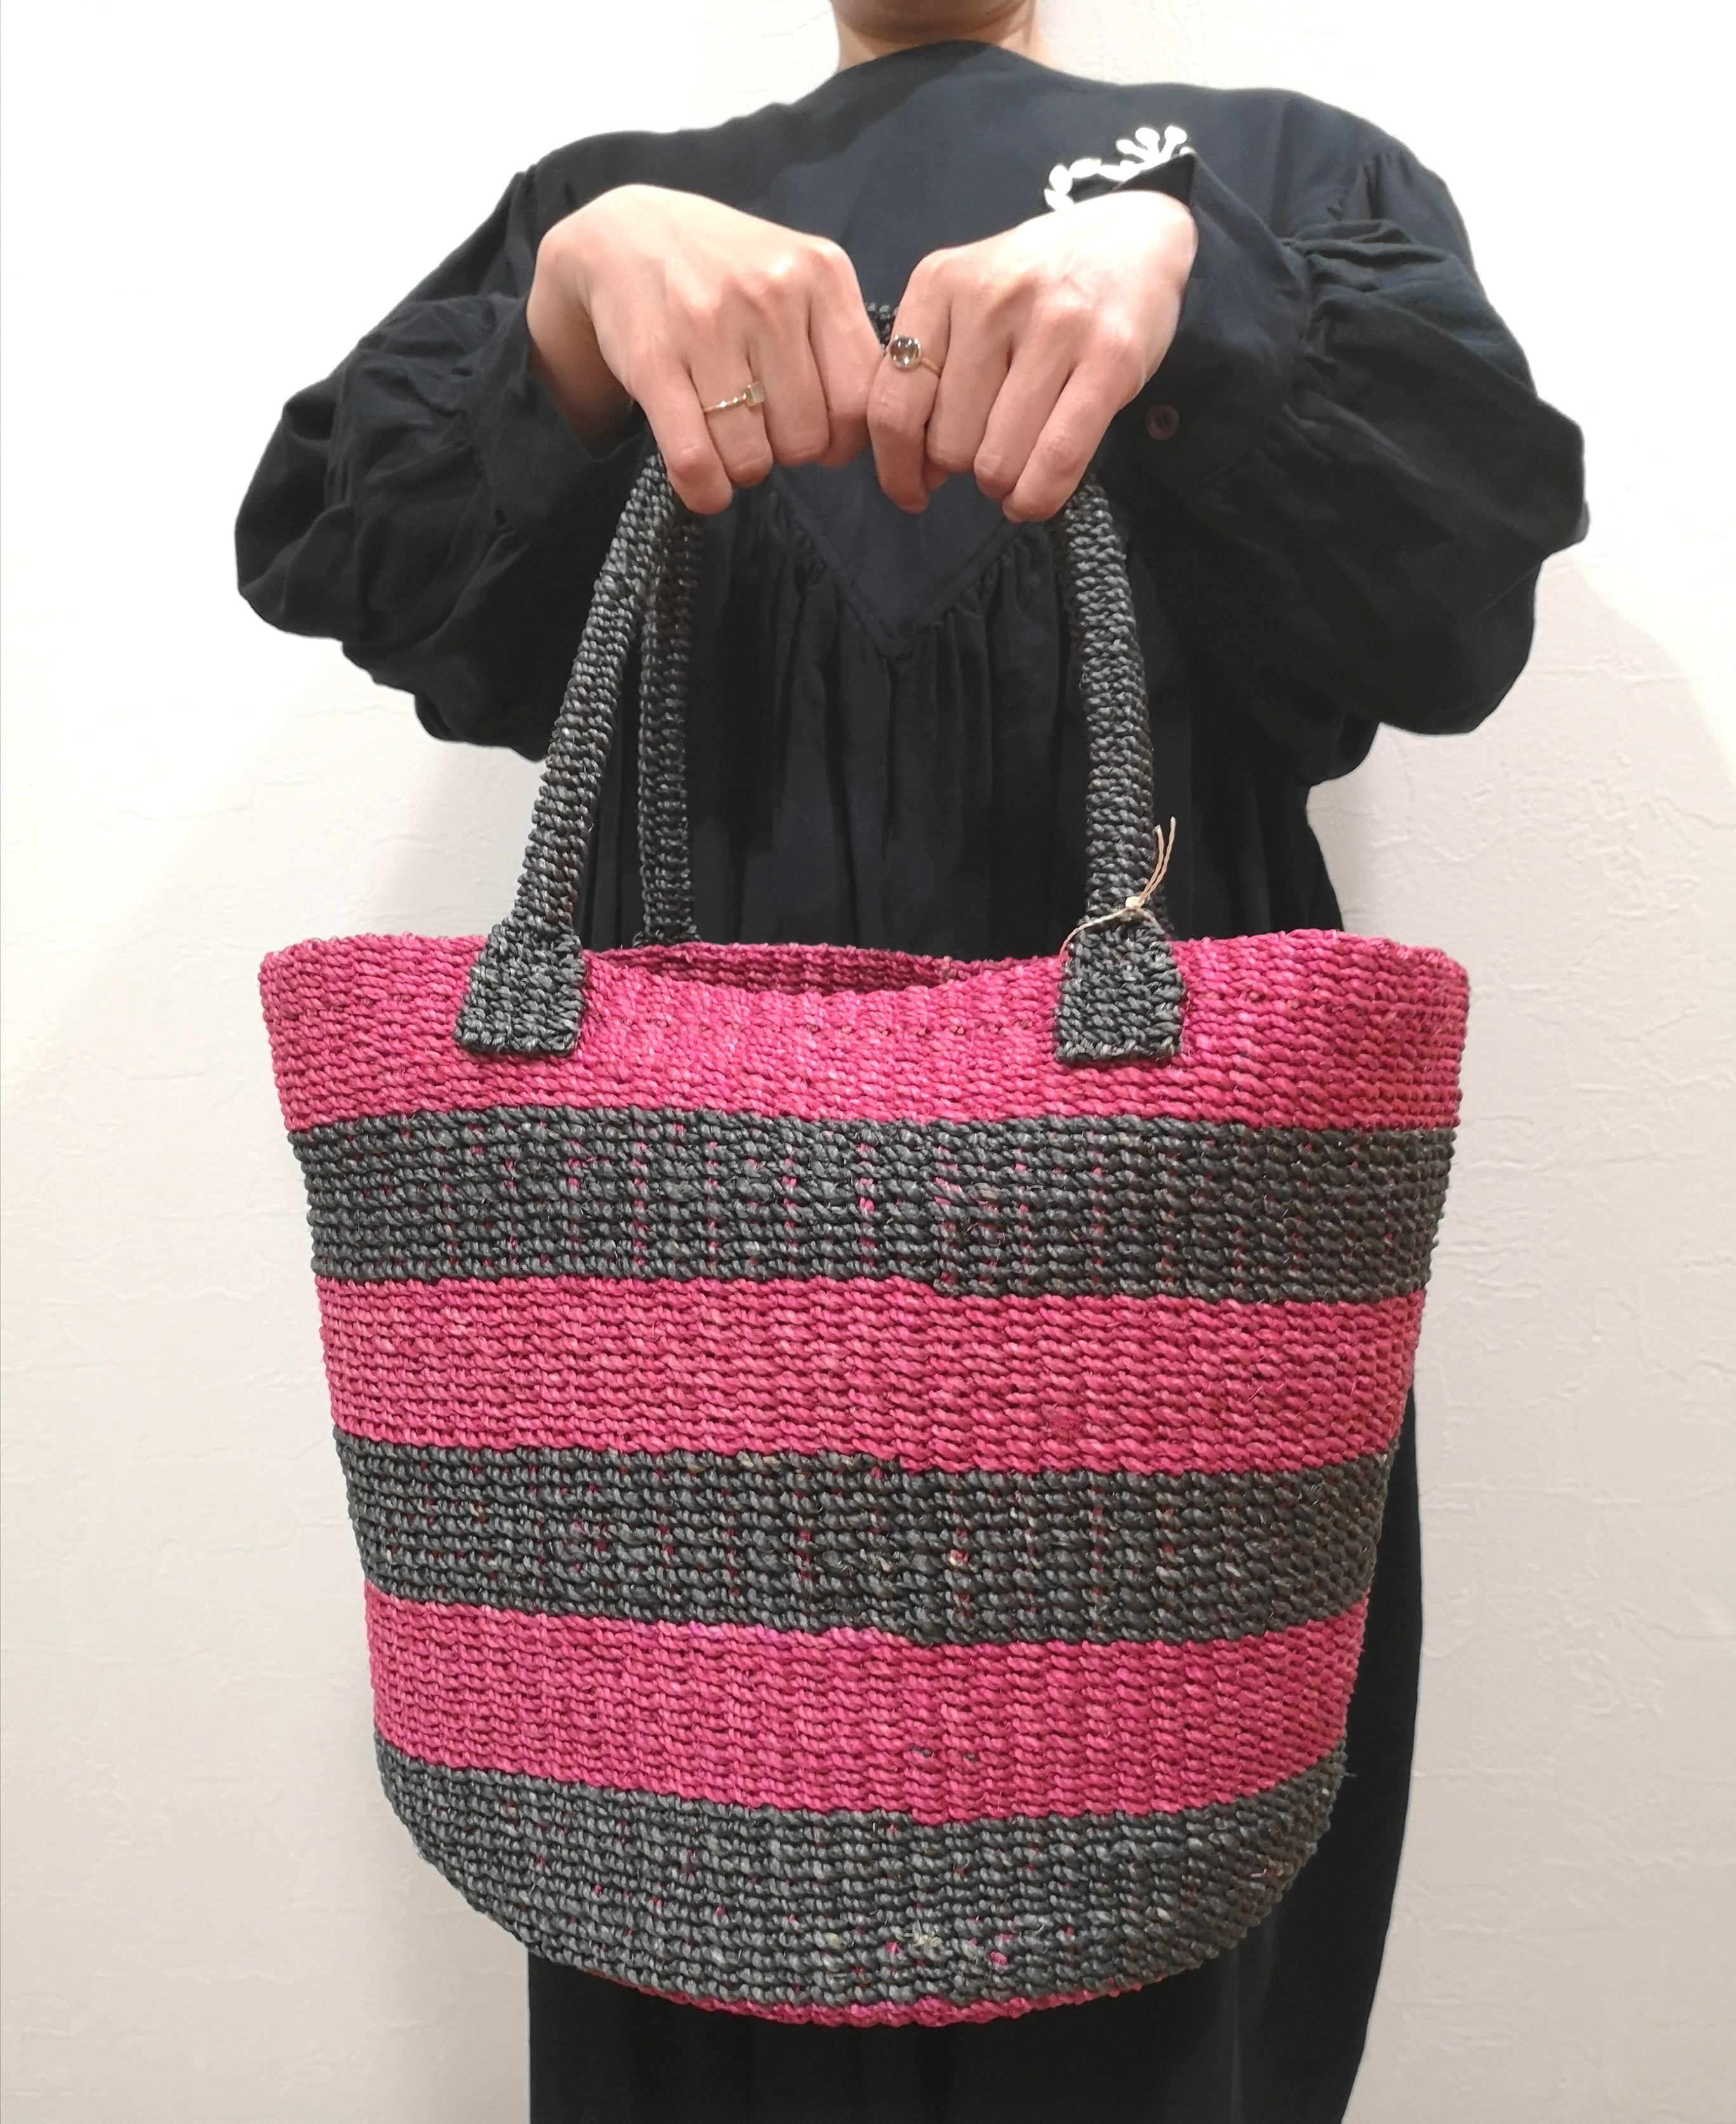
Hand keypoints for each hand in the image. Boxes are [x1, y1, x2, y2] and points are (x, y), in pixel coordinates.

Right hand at [527, 185, 883, 513]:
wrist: (629, 235)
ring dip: (742, 468)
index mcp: (822, 275)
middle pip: (807, 439)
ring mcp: (709, 325)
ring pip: (753, 458)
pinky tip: (704, 478)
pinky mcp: (654, 360)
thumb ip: (840, 345)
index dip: (843, 439)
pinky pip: (696, 461)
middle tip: (764, 426)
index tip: (819, 432)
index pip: (860, 402)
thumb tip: (856, 440)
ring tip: (729, 436)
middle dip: (788, 452)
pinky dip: (705, 489)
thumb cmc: (729, 273)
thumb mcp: (801, 280)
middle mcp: (771, 294)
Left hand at [868, 190, 1197, 520]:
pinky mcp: (1110, 356)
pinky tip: (1035, 494)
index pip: (891, 406)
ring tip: (1020, 463)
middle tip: (991, 448)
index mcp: (939, 282)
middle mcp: (991, 297)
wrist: (1136, 238)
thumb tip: (917, 473)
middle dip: (965, 468)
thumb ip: (931, 373)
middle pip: (948, 444)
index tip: (913, 490)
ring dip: (1005, 484)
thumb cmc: (1041, 287)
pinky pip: (1056, 459)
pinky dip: (1039, 496)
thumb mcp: (968, 303)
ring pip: (998, 461)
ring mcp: (1054, 324)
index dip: (897, 468)